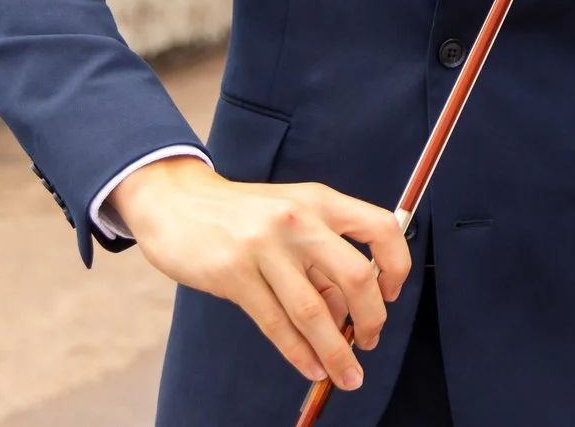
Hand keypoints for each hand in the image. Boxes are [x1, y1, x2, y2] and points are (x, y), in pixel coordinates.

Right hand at [109, 156, 409, 391]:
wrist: (177, 202)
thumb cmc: (243, 214)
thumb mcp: (292, 216)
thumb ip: (322, 258)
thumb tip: (349, 313)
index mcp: (321, 200)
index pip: (381, 228)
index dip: (397, 265)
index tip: (392, 294)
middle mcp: (299, 220)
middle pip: (355, 276)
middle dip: (371, 318)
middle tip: (370, 341)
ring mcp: (265, 247)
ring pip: (314, 310)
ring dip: (335, 350)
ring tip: (348, 375)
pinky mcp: (234, 274)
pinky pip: (276, 323)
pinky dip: (299, 353)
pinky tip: (312, 368)